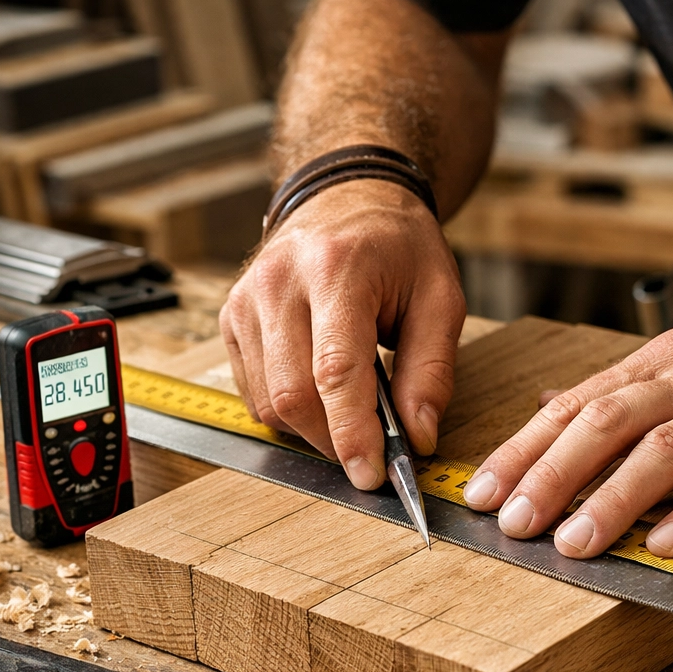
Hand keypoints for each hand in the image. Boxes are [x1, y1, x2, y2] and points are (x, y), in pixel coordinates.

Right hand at [220, 179, 465, 487]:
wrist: (345, 196)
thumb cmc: (398, 246)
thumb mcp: (440, 297)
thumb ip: (432, 370)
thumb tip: (418, 438)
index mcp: (337, 270)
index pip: (335, 370)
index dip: (352, 433)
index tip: (370, 475)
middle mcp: (279, 283)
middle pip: (293, 395)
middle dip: (334, 441)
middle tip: (372, 454)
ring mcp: (246, 301)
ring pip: (269, 402)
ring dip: (312, 430)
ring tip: (352, 417)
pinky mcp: (232, 318)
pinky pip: (253, 392)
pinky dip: (289, 412)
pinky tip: (321, 396)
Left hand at [462, 268, 672, 557]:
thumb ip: (618, 387)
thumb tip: (550, 404)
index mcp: (657, 366)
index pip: (574, 407)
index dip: (523, 450)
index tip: (482, 491)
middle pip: (607, 423)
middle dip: (552, 475)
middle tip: (514, 520)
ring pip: (666, 449)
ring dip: (614, 498)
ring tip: (574, 541)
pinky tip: (671, 543)